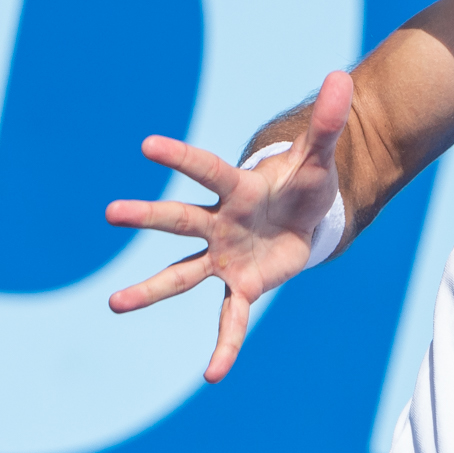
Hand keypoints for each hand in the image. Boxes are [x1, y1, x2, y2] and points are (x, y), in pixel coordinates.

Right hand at [106, 71, 352, 382]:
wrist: (305, 219)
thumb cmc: (304, 185)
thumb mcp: (320, 158)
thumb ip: (328, 123)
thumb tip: (344, 77)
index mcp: (237, 189)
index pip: (206, 170)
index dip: (181, 158)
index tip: (146, 144)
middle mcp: (220, 223)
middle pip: (180, 220)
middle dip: (148, 216)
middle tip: (109, 212)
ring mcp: (224, 257)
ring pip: (182, 274)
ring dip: (151, 290)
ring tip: (114, 304)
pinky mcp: (241, 285)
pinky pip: (230, 320)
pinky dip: (225, 347)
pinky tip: (213, 375)